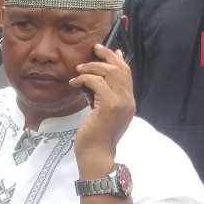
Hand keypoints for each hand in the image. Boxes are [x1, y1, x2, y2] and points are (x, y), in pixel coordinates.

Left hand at [72, 41, 134, 176]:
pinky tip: (74, 82)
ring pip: (110, 73)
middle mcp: (128, 101)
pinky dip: (84, 78)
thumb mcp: (103, 114)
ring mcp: (120, 103)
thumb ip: (105, 98)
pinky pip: (97, 83)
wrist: (96, 155)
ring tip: (79, 69)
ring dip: (93, 66)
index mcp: (128, 102)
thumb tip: (99, 82)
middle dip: (108, 55)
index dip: (118, 59)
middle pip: (121, 68)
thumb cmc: (96, 137)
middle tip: (95, 48)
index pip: (127, 73)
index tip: (108, 49)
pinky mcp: (108, 106)